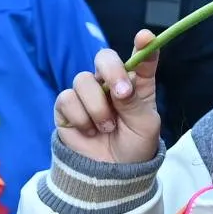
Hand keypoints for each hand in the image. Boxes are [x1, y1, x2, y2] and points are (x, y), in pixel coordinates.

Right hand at [55, 39, 162, 164]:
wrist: (110, 175)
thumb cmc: (134, 147)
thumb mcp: (144, 127)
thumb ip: (135, 103)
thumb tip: (121, 87)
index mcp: (137, 84)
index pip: (141, 59)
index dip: (144, 46)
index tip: (145, 38)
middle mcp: (111, 83)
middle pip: (105, 57)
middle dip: (112, 71)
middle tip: (121, 93)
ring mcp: (88, 93)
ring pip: (83, 80)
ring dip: (97, 108)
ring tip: (106, 128)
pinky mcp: (67, 106)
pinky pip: (67, 99)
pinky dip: (80, 118)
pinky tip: (89, 131)